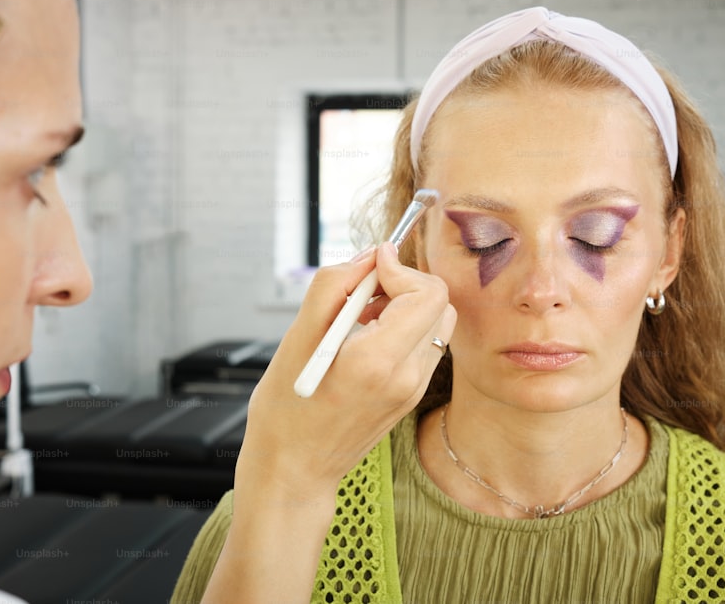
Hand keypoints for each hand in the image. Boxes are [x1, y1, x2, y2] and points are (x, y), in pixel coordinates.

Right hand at [239, 242, 455, 496]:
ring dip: (405, 304)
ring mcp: (414, 389)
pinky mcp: (411, 395)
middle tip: (362, 291)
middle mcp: (407, 376)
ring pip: (435, 321)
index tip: (368, 268)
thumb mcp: (297, 338)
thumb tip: (369, 255)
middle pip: (438, 302)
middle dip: (403, 283)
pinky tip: (367, 336)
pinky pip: (425, 343)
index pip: (426, 293)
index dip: (399, 269)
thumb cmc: (287, 409)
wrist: (295, 469)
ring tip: (361, 314)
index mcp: (379, 361)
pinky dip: (403, 327)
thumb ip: (334, 286)